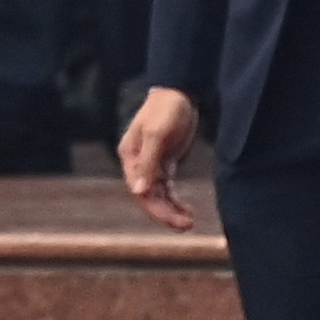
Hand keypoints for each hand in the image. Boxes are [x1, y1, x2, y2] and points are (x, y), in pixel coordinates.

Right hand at [117, 84, 202, 230]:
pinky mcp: (164, 162)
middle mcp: (137, 163)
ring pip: (157, 194)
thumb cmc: (166, 110)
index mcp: (130, 157)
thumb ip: (148, 163)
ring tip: (189, 223)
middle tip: (187, 226)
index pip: (139, 190)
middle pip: (147, 196)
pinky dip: (175, 200)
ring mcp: (151, 163)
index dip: (155, 208)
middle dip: (165, 213)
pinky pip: (166, 187)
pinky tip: (187, 210)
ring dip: (171, 209)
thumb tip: (138, 191)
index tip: (175, 220)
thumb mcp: (157, 135)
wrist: (179, 92)